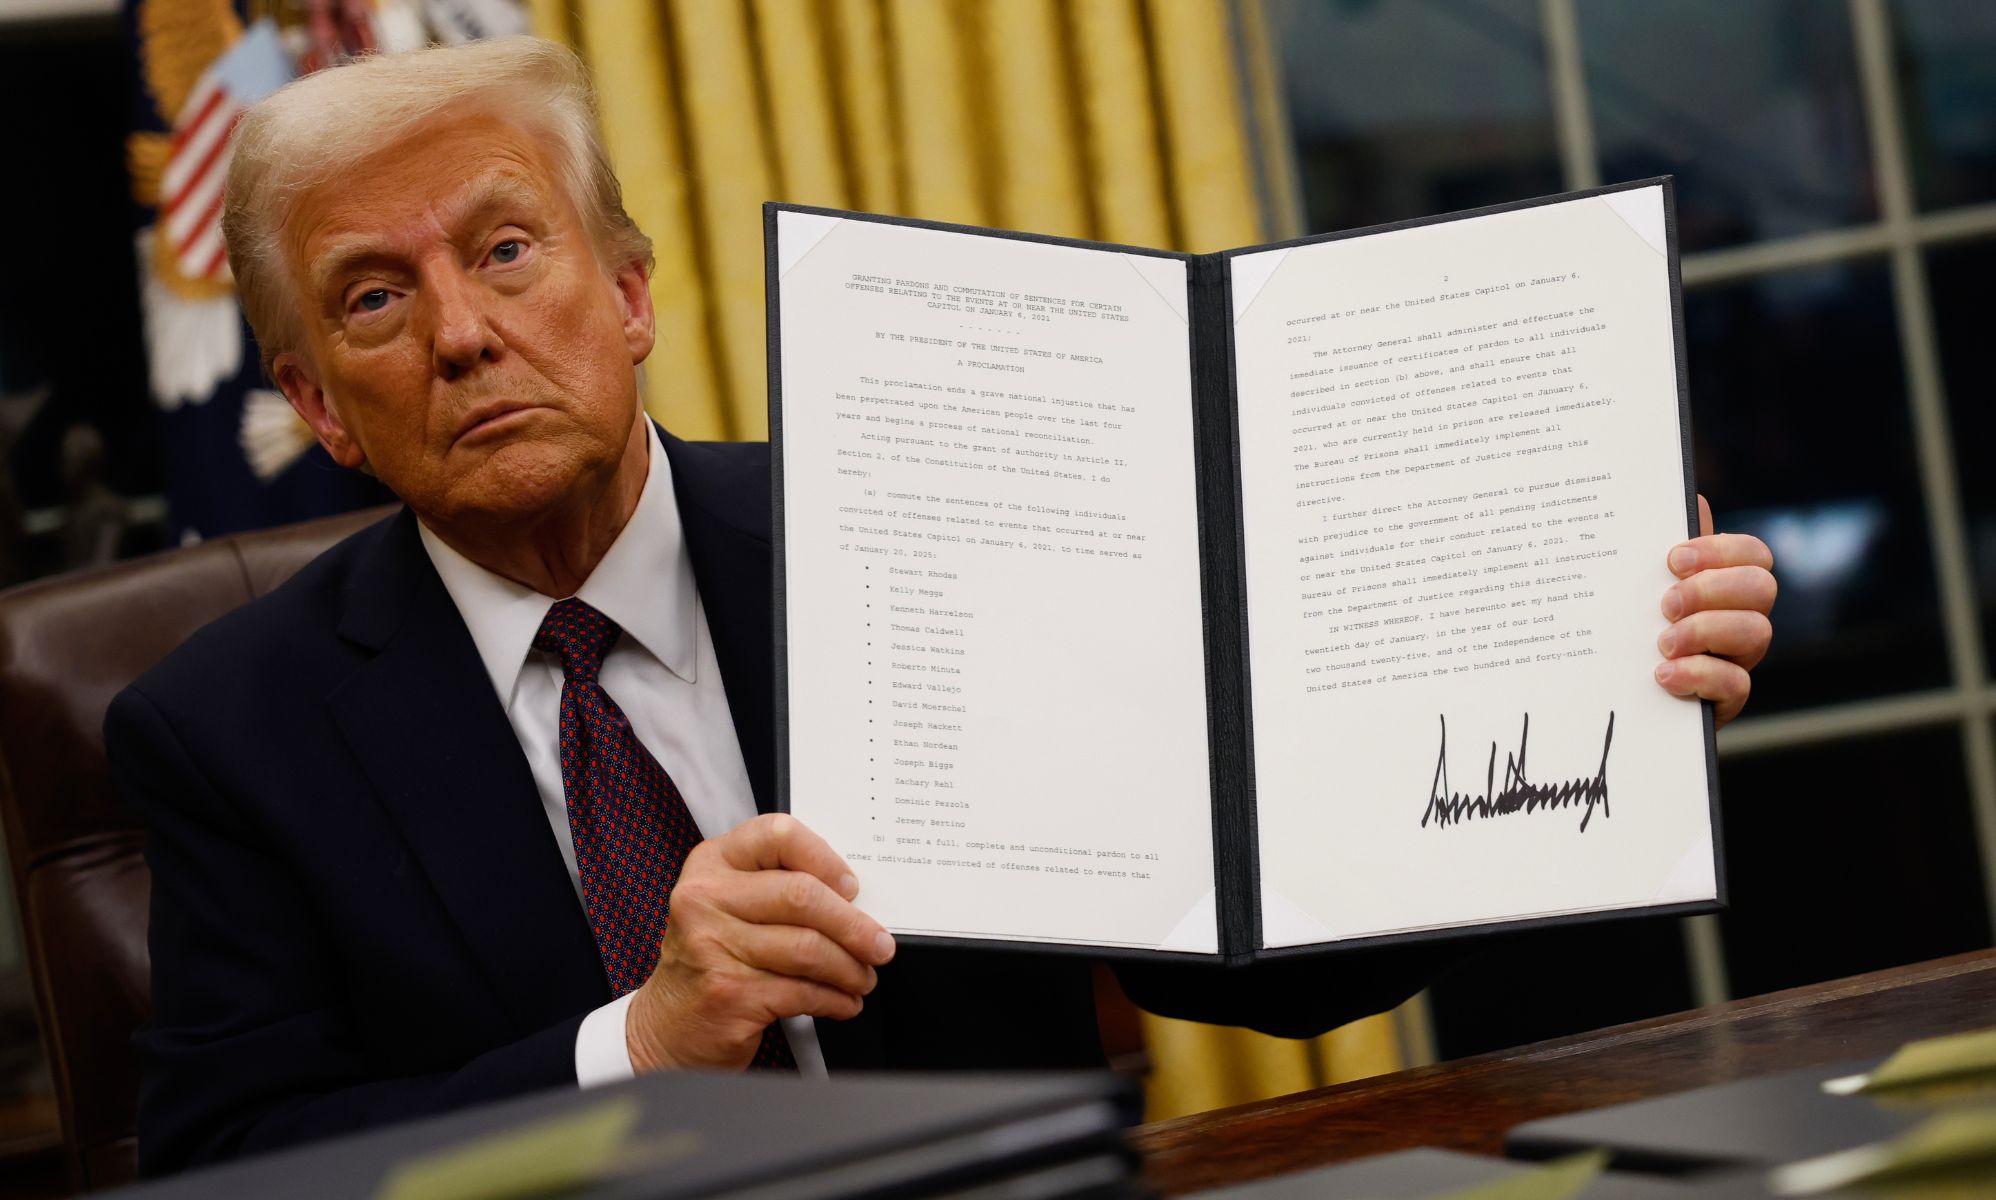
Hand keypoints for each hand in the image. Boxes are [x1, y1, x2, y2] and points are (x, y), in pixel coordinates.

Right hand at [625, 813, 895, 1071]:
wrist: (667, 1026)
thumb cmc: (711, 960)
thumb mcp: (728, 907)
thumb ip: (776, 887)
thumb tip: (853, 899)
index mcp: (711, 863)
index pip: (777, 835)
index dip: (825, 858)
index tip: (852, 887)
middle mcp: (705, 899)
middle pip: (802, 897)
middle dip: (854, 925)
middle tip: (879, 945)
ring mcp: (712, 947)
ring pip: (808, 949)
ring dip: (849, 969)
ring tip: (862, 978)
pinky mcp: (729, 993)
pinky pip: (802, 991)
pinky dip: (834, 999)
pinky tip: (842, 1002)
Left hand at [1655, 495, 1775, 728]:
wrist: (1614, 694)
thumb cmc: (1632, 629)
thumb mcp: (1640, 588)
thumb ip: (1665, 551)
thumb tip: (1691, 498)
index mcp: (1725, 586)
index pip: (1753, 554)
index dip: (1720, 551)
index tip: (1673, 560)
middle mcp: (1741, 618)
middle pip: (1762, 588)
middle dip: (1711, 590)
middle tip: (1665, 604)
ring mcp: (1738, 658)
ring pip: (1758, 632)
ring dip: (1704, 631)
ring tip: (1662, 643)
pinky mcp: (1726, 698)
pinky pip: (1738, 684)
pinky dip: (1700, 674)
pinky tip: (1664, 675)